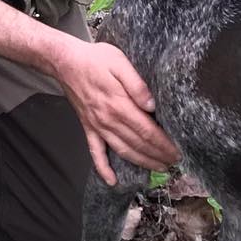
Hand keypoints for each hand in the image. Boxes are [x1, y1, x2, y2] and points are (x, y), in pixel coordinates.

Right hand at [53, 38, 179, 185]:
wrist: (64, 62)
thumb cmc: (94, 59)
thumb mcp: (119, 62)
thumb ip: (137, 85)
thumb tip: (152, 106)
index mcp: (118, 104)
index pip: (147, 131)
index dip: (163, 145)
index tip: (177, 152)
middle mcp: (108, 120)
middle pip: (138, 144)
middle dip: (158, 156)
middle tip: (174, 163)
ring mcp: (97, 126)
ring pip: (122, 150)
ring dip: (141, 162)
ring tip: (157, 168)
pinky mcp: (88, 127)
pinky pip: (95, 152)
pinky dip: (103, 169)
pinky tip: (112, 181)